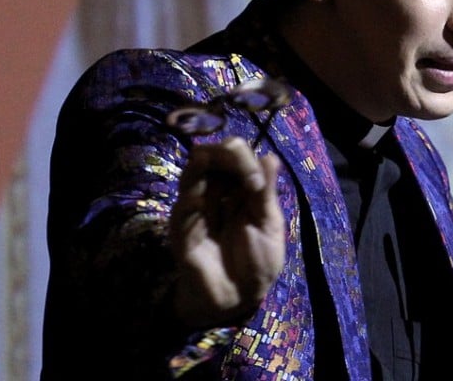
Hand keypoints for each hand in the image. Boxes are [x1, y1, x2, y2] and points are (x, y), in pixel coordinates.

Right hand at [170, 136, 284, 326]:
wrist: (240, 297)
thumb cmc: (257, 260)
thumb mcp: (268, 224)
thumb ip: (266, 193)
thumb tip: (270, 156)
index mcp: (239, 188)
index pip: (235, 155)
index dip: (245, 159)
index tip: (258, 184)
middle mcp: (215, 193)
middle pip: (212, 156)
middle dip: (228, 157)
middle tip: (249, 180)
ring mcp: (196, 209)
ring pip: (192, 175)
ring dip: (202, 165)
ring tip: (210, 160)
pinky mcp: (182, 231)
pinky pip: (182, 211)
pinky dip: (189, 201)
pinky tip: (198, 199)